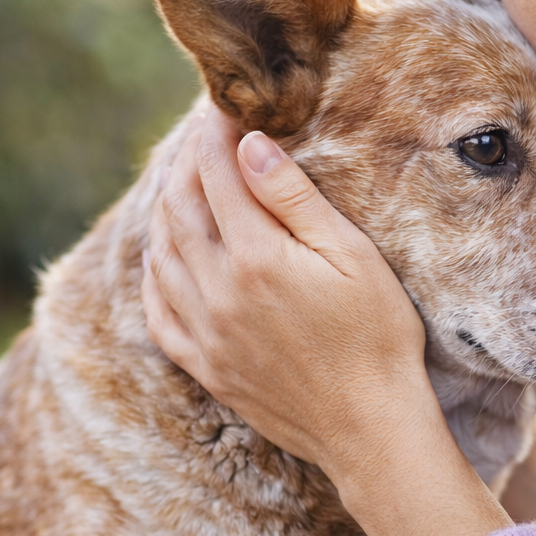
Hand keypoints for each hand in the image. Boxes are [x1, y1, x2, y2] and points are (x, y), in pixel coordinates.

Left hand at [142, 108, 433, 475]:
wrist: (370, 428)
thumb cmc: (379, 337)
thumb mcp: (352, 257)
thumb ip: (295, 200)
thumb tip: (250, 147)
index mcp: (255, 257)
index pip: (217, 175)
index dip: (216, 135)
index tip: (223, 108)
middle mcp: (216, 292)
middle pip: (180, 207)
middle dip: (187, 162)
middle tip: (202, 135)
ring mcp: (204, 332)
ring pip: (162, 254)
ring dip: (167, 208)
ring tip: (184, 182)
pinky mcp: (206, 365)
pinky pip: (158, 309)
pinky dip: (156, 271)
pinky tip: (166, 256)